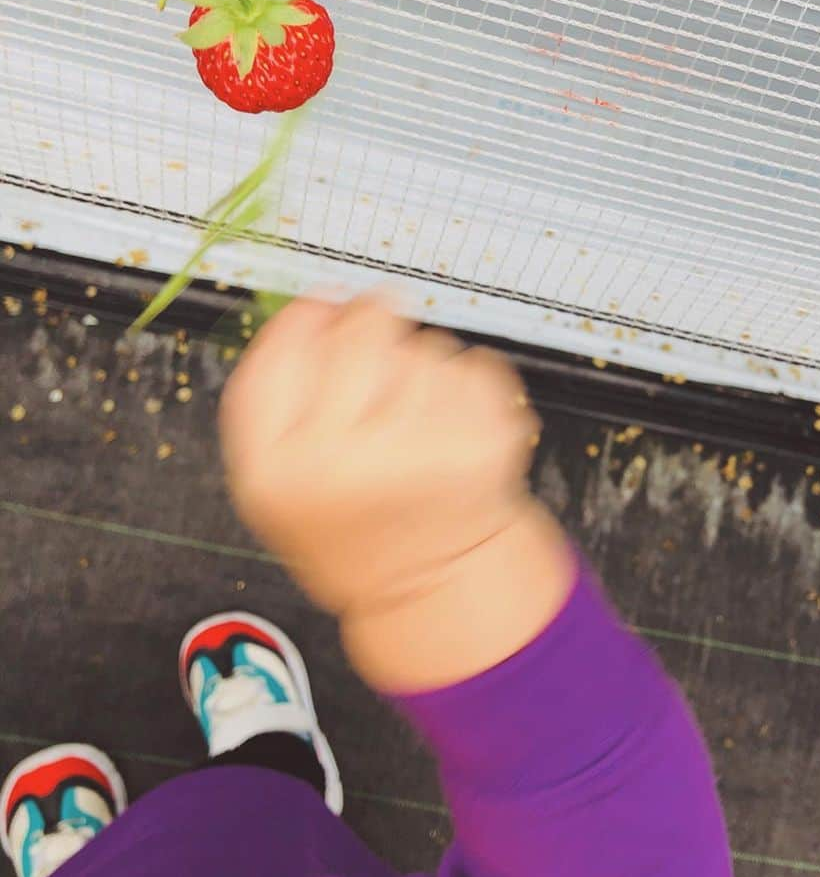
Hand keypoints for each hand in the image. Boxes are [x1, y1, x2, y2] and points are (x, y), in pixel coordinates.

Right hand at [219, 295, 573, 689]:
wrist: (430, 581)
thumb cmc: (348, 518)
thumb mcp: (274, 471)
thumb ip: (278, 387)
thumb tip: (322, 295)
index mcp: (279, 469)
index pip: (286, 342)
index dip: (308, 318)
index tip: (322, 316)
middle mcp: (348, 462)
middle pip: (362, 324)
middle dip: (369, 329)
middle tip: (374, 375)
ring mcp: (426, 452)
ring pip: (423, 342)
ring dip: (418, 365)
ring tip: (412, 424)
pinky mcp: (488, 444)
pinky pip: (472, 364)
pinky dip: (463, 384)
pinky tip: (447, 430)